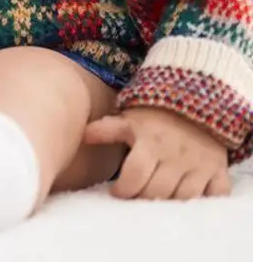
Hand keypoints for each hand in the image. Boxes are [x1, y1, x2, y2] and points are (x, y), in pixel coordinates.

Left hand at [84, 107, 232, 199]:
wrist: (194, 97)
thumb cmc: (154, 113)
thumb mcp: (129, 119)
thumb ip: (107, 129)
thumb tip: (83, 135)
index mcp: (150, 142)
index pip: (135, 174)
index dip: (124, 189)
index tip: (116, 193)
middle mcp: (175, 155)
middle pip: (158, 190)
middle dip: (142, 198)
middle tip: (134, 197)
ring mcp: (199, 163)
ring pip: (184, 197)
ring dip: (168, 203)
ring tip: (155, 200)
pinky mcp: (218, 168)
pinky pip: (216, 193)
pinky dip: (205, 199)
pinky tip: (189, 199)